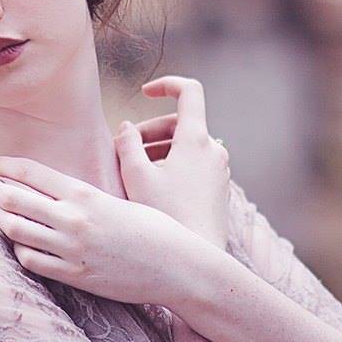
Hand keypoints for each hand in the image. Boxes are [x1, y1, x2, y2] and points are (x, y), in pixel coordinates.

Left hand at [0, 155, 210, 307]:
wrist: (176, 266)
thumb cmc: (154, 229)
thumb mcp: (119, 198)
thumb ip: (85, 193)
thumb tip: (59, 184)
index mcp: (86, 194)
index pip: (32, 173)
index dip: (6, 167)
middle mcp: (74, 219)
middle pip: (15, 200)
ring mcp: (71, 249)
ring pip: (16, 231)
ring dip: (3, 220)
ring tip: (1, 215)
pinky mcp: (74, 275)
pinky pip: (31, 261)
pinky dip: (20, 250)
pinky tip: (22, 244)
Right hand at [117, 75, 231, 248]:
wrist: (199, 257)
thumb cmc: (166, 216)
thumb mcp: (135, 176)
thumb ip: (127, 143)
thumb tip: (127, 126)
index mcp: (196, 140)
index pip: (189, 91)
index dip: (166, 85)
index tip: (144, 93)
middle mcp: (214, 150)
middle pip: (180, 123)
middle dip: (150, 130)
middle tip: (123, 149)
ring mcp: (218, 170)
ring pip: (185, 146)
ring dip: (158, 150)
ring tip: (132, 171)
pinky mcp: (217, 189)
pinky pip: (193, 165)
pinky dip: (171, 166)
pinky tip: (150, 188)